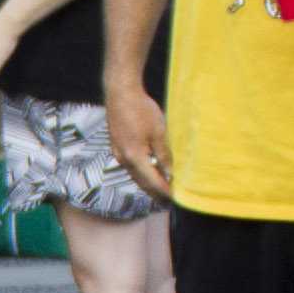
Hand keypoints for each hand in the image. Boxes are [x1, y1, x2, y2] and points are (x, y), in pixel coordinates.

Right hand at [107, 76, 171, 197]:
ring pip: (135, 175)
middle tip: (169, 199)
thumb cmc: (140, 109)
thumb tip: (170, 172)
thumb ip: (164, 155)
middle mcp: (124, 159)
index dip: (164, 190)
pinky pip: (130, 166)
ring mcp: (118, 153)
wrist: (120, 93)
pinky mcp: (117, 146)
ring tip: (161, 188)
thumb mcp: (158, 132)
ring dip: (148, 183)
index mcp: (135, 157)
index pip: (152, 181)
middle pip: (141, 182)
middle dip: (156, 192)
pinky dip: (141, 173)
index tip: (176, 198)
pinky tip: (149, 171)